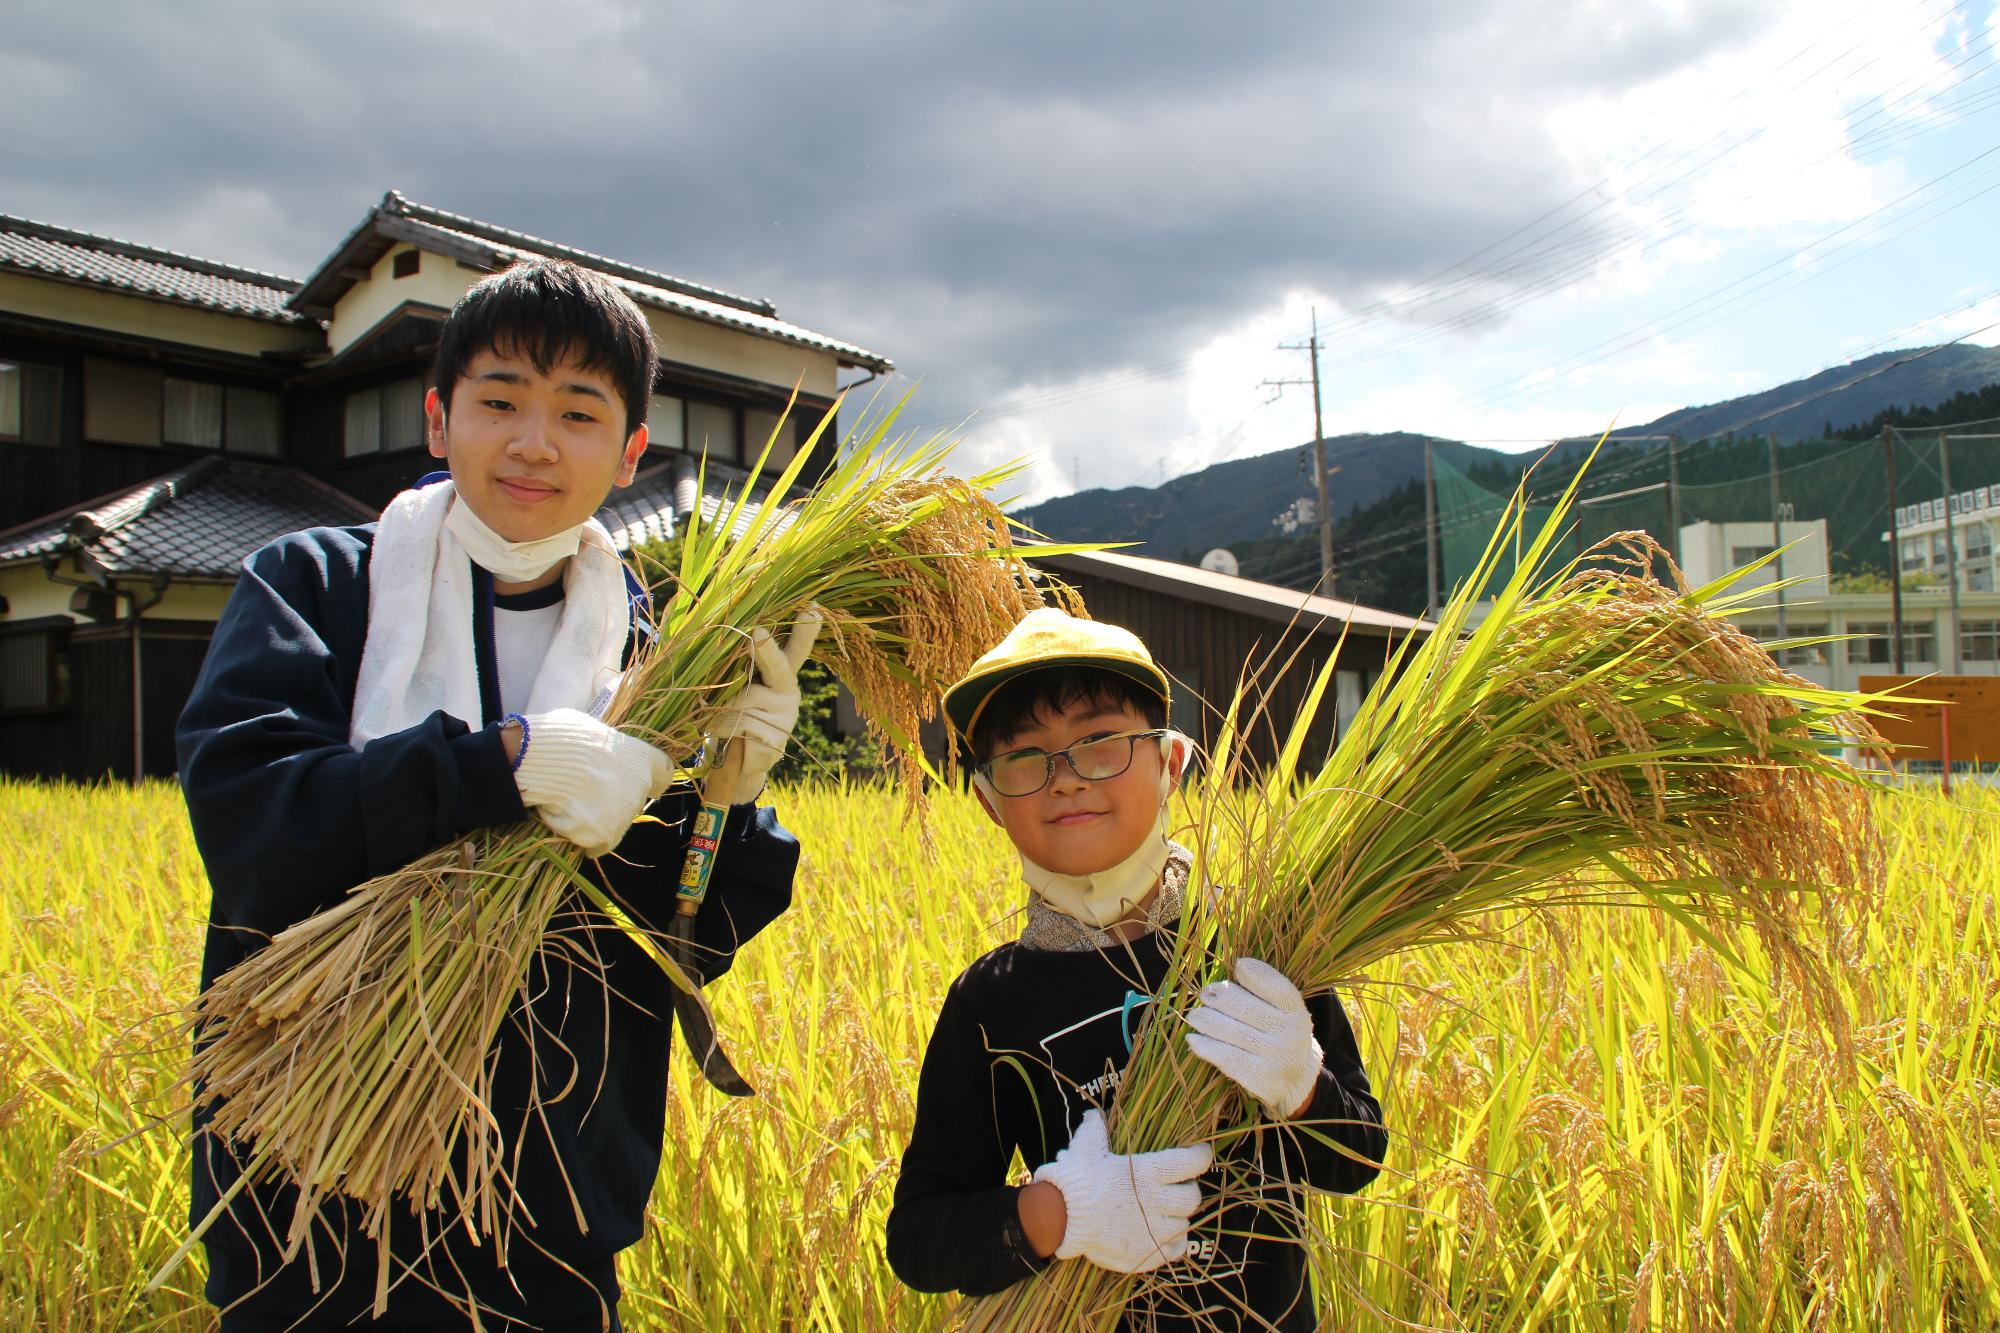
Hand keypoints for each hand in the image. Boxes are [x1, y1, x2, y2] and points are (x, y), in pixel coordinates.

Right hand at [513, 708, 674, 856]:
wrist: (546, 761)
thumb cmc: (562, 737)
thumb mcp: (589, 731)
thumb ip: (602, 748)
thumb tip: (593, 753)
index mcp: (641, 757)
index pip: (663, 773)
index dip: (651, 779)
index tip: (644, 784)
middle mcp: (640, 787)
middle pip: (631, 803)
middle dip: (611, 802)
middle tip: (583, 793)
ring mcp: (623, 814)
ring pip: (611, 825)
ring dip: (593, 820)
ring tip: (567, 804)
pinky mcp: (604, 835)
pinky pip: (592, 843)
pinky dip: (578, 836)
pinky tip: (563, 821)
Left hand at [701, 608, 821, 806]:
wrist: (735, 762)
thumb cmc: (730, 714)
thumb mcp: (732, 688)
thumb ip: (732, 668)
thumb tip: (711, 640)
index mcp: (780, 673)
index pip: (797, 648)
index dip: (806, 630)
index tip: (814, 609)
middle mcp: (789, 689)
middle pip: (779, 665)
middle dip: (765, 649)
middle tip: (755, 633)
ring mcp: (787, 714)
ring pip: (746, 699)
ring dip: (721, 709)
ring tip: (715, 720)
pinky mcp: (777, 737)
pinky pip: (743, 723)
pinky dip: (723, 727)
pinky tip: (724, 735)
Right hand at [1028, 1109, 1211, 1273]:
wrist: (1061, 1218)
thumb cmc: (1077, 1179)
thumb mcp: (1086, 1148)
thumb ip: (1095, 1130)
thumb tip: (1093, 1116)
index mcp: (1148, 1172)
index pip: (1192, 1163)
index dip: (1201, 1156)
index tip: (1200, 1153)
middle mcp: (1157, 1201)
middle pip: (1192, 1197)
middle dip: (1188, 1190)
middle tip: (1179, 1187)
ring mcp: (1154, 1231)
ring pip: (1185, 1223)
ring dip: (1178, 1216)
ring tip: (1166, 1212)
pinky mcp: (1147, 1254)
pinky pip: (1176, 1249)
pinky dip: (1174, 1242)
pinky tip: (1163, 1234)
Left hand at [1185, 957, 1322, 1119]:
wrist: (1295, 1079)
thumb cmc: (1279, 1034)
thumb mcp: (1283, 1011)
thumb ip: (1266, 989)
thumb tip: (1239, 966)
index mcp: (1297, 1013)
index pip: (1276, 987)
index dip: (1255, 973)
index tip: (1238, 965)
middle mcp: (1290, 1035)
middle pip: (1246, 1008)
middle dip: (1220, 997)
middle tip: (1205, 994)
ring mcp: (1275, 1057)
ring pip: (1231, 1031)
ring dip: (1206, 1019)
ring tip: (1195, 1016)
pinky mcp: (1259, 1077)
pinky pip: (1225, 1056)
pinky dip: (1205, 1045)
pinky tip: (1193, 1038)